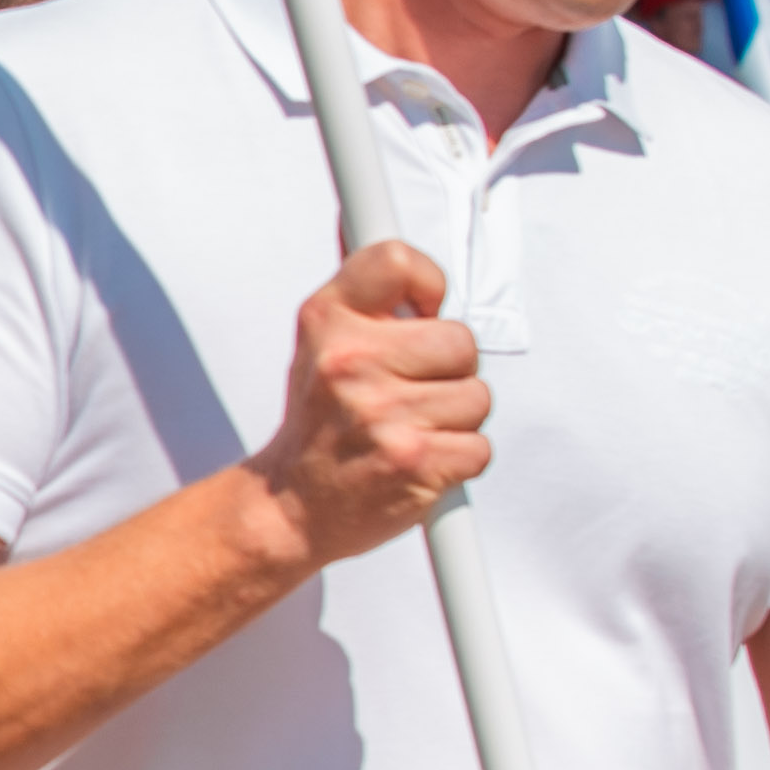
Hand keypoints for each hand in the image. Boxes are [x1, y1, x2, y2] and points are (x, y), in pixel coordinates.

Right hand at [239, 237, 489, 574]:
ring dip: (456, 419)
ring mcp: (383, 413)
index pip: (395, 262)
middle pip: (460, 340)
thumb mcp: (320, 348)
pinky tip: (420, 459)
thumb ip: (369, 308)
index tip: (425, 311)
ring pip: (477, 397)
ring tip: (412, 428)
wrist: (290, 507)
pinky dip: (459, 459)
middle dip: (449, 370)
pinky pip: (479, 447)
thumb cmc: (317, 429)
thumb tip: (420, 284)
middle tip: (412, 390)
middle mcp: (351, 363)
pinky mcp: (415, 462)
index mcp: (328, 324)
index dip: (427, 284)